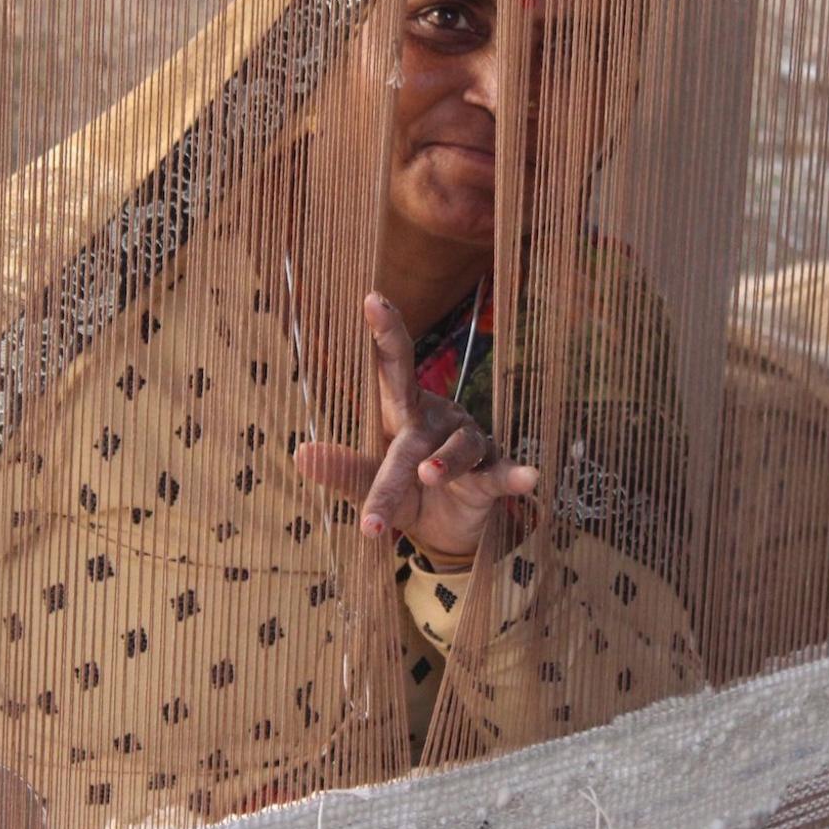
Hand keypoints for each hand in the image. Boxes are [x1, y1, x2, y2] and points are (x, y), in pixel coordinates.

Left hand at [293, 292, 538, 560]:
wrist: (449, 531)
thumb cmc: (407, 492)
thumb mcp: (370, 484)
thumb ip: (342, 470)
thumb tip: (300, 452)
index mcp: (402, 413)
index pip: (390, 367)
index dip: (383, 332)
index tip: (371, 296)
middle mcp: (435, 418)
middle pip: (411, 391)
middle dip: (392, 350)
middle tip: (376, 310)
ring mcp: (466, 443)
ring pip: (454, 447)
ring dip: (442, 461)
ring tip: (427, 474)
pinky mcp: (491, 475)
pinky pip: (502, 473)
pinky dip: (514, 475)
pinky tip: (528, 476)